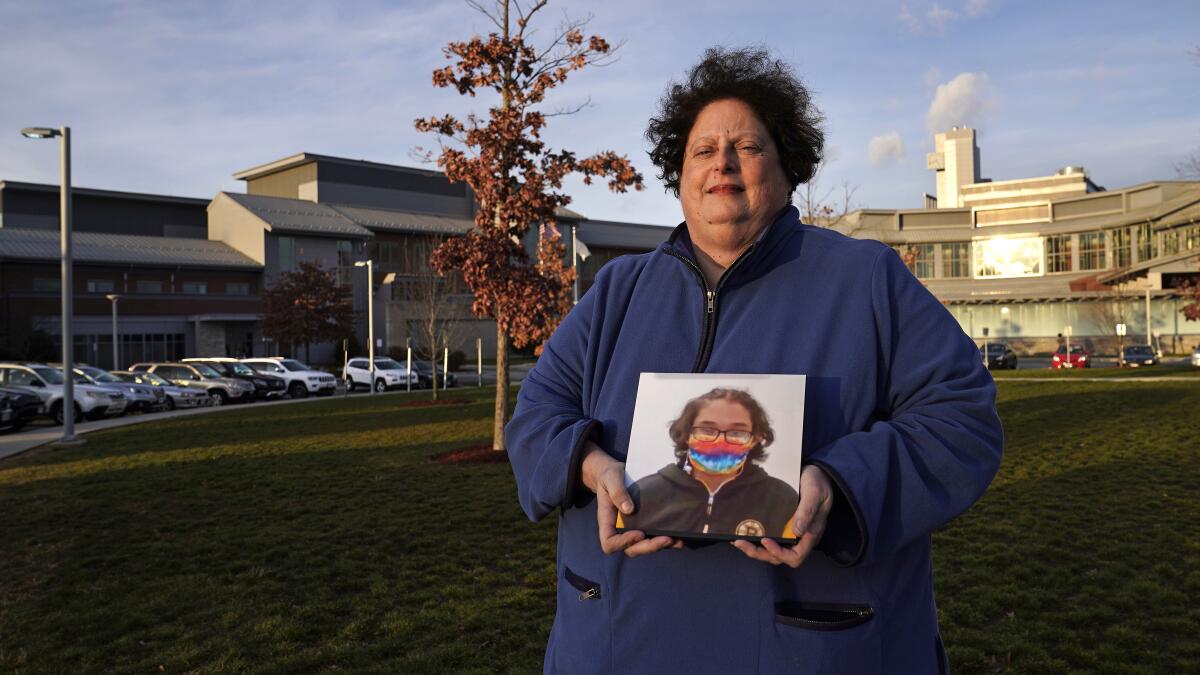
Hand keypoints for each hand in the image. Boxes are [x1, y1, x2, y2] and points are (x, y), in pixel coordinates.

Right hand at [581, 441, 678, 556]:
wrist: (616, 474)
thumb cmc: (609, 477)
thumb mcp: (610, 478)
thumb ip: (617, 492)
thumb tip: (629, 510)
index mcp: (607, 522)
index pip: (609, 543)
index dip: (623, 543)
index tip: (639, 533)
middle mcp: (619, 530)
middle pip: (631, 549)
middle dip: (649, 547)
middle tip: (666, 539)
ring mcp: (632, 529)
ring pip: (644, 546)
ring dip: (660, 546)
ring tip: (677, 540)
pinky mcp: (644, 525)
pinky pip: (653, 538)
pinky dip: (667, 540)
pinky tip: (679, 537)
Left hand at [731, 464, 832, 567]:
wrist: (816, 472)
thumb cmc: (818, 482)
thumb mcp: (815, 493)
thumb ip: (807, 511)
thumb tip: (797, 531)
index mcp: (810, 534)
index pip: (795, 556)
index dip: (779, 553)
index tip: (766, 541)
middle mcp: (800, 538)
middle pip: (779, 557)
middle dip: (759, 553)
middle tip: (741, 543)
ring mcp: (790, 532)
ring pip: (771, 551)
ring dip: (754, 549)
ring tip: (737, 541)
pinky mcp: (782, 525)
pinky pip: (768, 537)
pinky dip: (755, 539)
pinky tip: (741, 533)